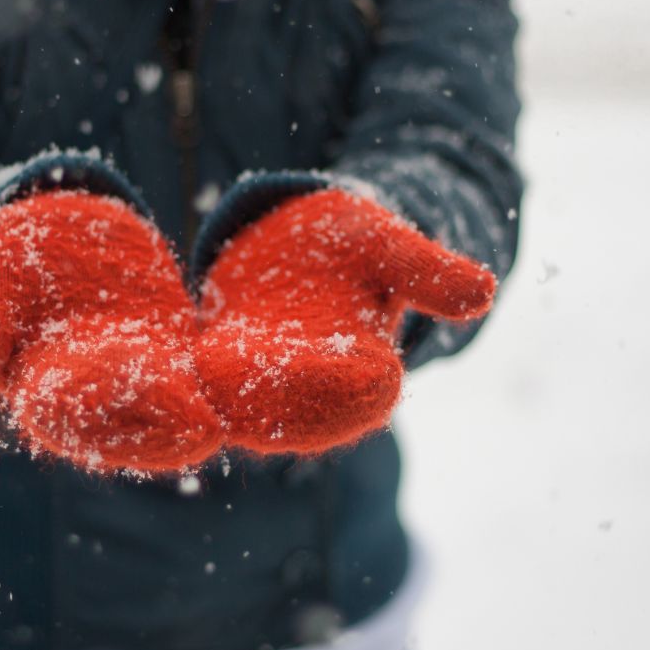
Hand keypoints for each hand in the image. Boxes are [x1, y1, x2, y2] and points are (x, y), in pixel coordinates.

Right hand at [0, 191, 222, 473]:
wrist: (56, 234)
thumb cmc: (9, 264)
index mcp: (49, 395)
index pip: (79, 416)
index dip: (114, 415)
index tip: (147, 414)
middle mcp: (104, 399)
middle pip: (140, 419)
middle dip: (173, 423)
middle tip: (210, 426)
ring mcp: (147, 376)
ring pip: (184, 399)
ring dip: (213, 404)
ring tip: (246, 405)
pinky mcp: (181, 351)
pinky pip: (212, 367)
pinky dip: (238, 369)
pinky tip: (279, 366)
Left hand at [196, 189, 494, 454]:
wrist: (298, 239)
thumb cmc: (356, 243)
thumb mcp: (391, 247)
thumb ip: (429, 273)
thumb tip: (484, 293)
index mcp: (368, 371)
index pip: (361, 394)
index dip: (343, 389)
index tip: (323, 379)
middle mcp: (314, 391)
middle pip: (295, 409)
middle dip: (268, 402)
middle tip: (239, 389)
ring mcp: (264, 386)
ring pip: (244, 404)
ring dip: (221, 399)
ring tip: (196, 383)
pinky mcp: (219, 368)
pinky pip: (203, 382)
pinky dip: (188, 381)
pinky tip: (165, 370)